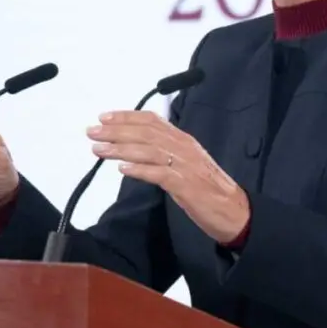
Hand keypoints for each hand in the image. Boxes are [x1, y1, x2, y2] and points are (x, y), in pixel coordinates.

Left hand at [87, 110, 249, 243]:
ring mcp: (185, 165)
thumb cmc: (209, 189)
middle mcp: (184, 147)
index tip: (103, 118)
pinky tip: (122, 169)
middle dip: (116, 131)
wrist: (235, 211)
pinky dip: (139, 170)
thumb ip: (166, 153)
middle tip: (92, 132)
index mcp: (184, 140)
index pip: (152, 120)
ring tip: (99, 149)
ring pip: (148, 150)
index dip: (126, 117)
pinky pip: (159, 174)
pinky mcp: (186, 185)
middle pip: (146, 133)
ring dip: (121, 148)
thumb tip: (138, 148)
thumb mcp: (187, 164)